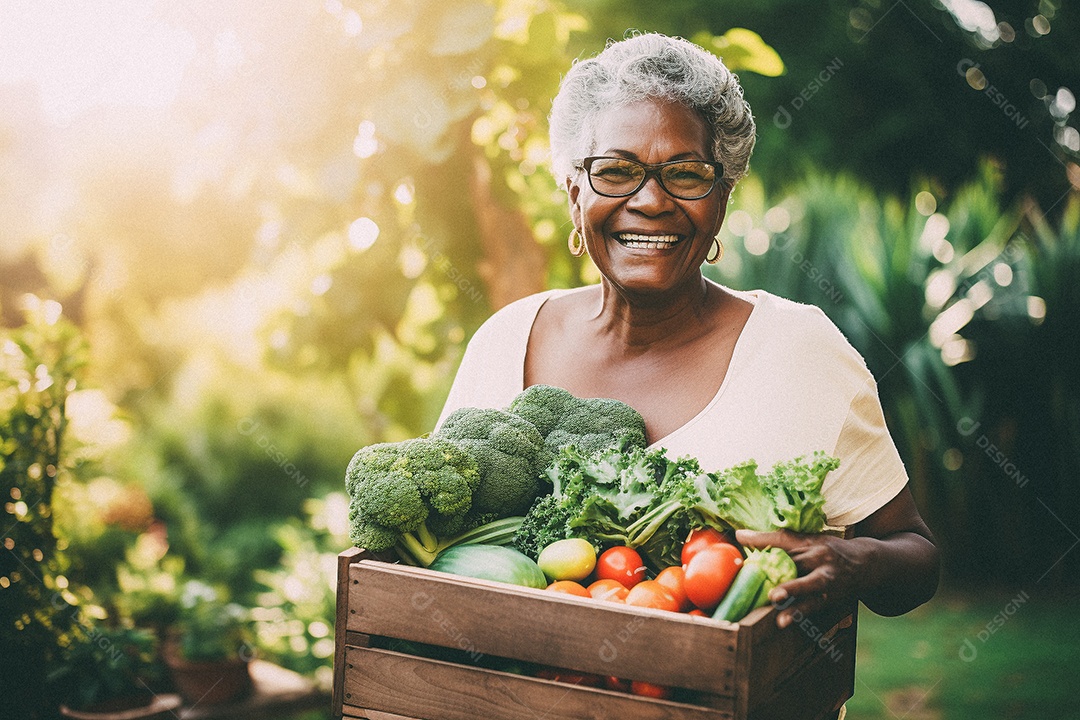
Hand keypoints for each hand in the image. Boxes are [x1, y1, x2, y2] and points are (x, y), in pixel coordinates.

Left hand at [734, 528, 866, 627]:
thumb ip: (776, 540)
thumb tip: (740, 535)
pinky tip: (783, 622)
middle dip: (779, 571)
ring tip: (777, 605)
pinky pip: (813, 606)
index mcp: (811, 543)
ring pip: (809, 587)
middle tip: (768, 586)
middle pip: (796, 563)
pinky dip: (799, 614)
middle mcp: (820, 559)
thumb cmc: (830, 551)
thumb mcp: (809, 540)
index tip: (740, 537)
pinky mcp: (830, 598)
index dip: (762, 540)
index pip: (784, 539)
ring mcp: (827, 580)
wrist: (868, 565)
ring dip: (793, 597)